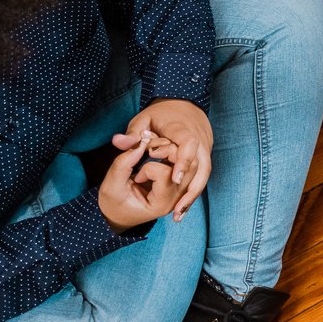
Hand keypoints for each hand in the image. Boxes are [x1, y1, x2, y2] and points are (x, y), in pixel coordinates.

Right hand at [97, 130, 192, 230]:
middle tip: (148, 152)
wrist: (117, 212)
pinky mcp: (178, 181)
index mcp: (161, 204)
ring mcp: (180, 189)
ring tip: (152, 151)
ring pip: (189, 161)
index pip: (165, 174)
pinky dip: (171, 151)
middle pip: (186, 166)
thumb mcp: (112, 185)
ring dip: (170, 149)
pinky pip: (184, 161)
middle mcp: (176, 197)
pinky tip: (156, 153)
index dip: (148, 168)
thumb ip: (124, 163)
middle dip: (166, 151)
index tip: (137, 177)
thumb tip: (141, 142)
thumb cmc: (113, 202)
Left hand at [123, 98, 213, 219]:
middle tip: (174, 210)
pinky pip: (201, 176)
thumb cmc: (160, 114)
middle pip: (200, 166)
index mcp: (183, 129)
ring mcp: (204, 149)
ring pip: (203, 174)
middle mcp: (199, 141)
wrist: (183, 106)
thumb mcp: (142, 119)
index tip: (174, 179)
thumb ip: (132, 134)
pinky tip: (180, 210)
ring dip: (191, 195)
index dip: (183, 162)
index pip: (188, 145)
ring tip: (177, 215)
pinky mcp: (204, 157)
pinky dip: (192, 193)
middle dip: (188, 189)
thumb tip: (117, 141)